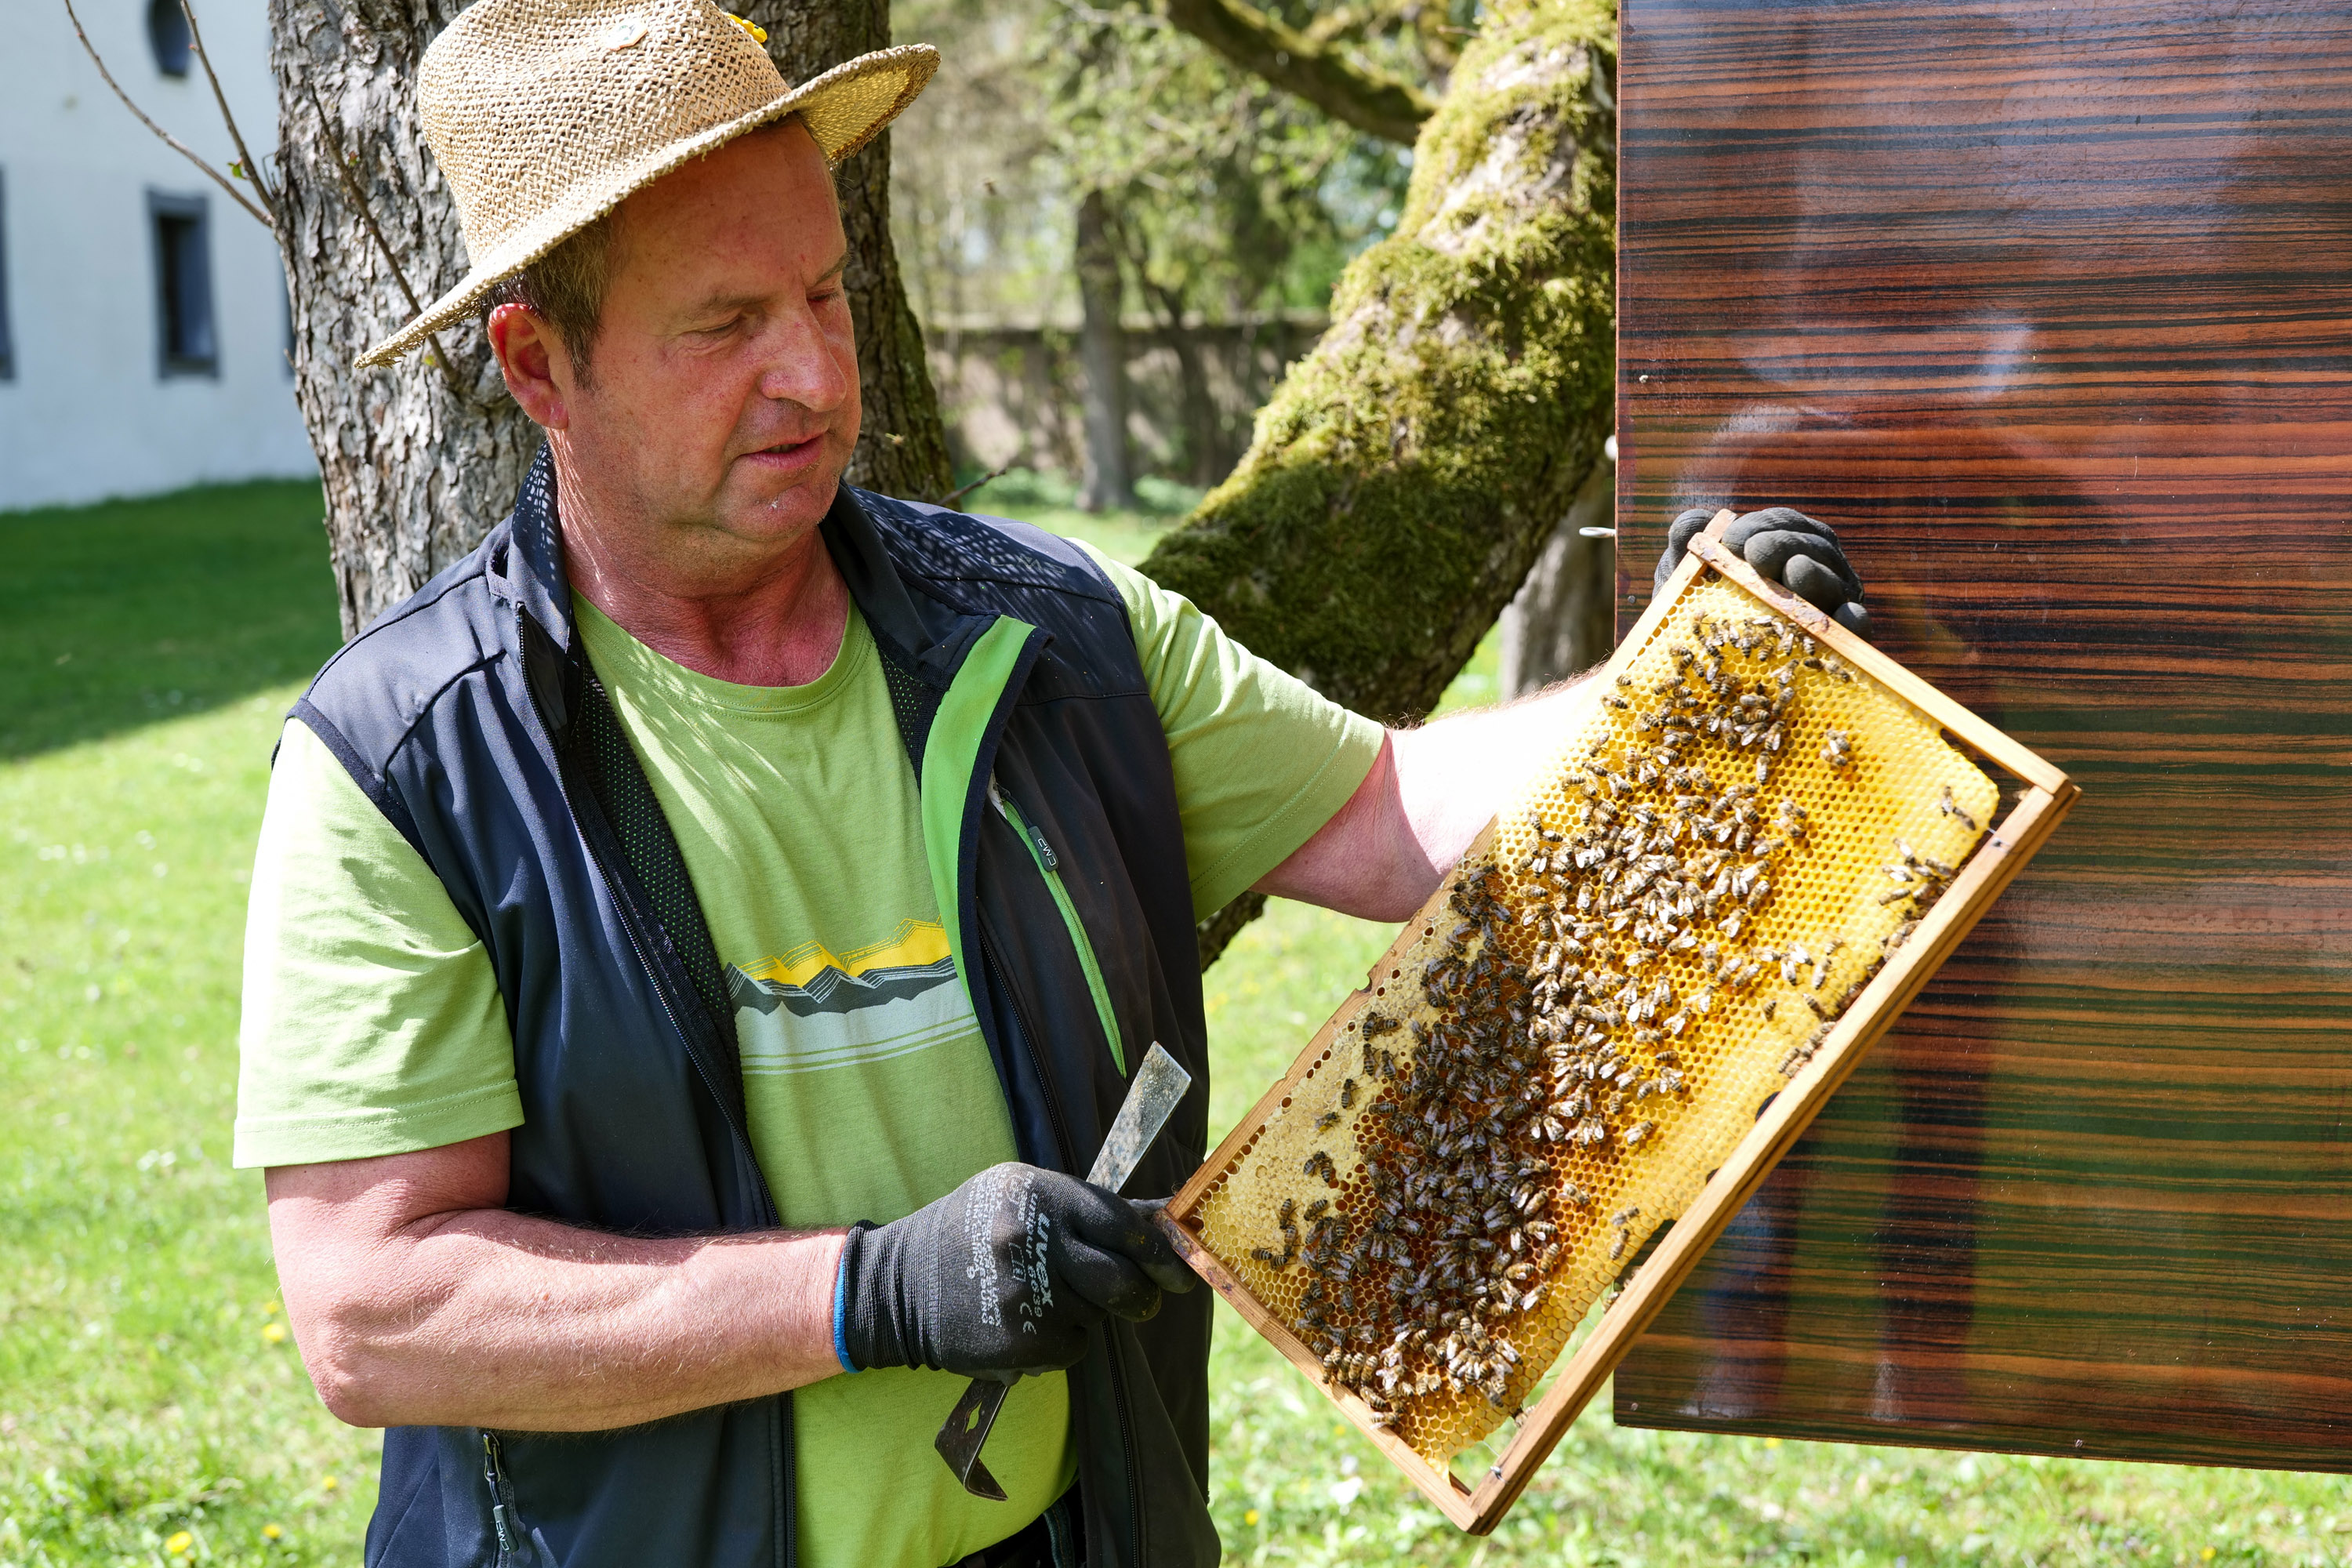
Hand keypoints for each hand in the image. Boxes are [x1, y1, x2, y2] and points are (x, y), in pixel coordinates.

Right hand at [834, 1163, 1194, 1378]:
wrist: (898, 1283)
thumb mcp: (1027, 1197)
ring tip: (1048, 1297)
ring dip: (1089, 1313)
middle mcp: (1033, 1239)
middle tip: (1136, 1298)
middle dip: (1141, 1295)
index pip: (1126, 1225)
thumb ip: (1097, 1208)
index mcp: (1042, 1194)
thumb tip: (1172, 1217)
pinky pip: (1074, 1347)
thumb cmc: (976, 1231)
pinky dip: (1062, 1342)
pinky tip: (1027, 1322)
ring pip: (1100, 1315)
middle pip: (1125, 1281)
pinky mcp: (1017, 1338)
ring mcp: (1024, 1293)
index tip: (1182, 1271)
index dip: (1164, 1253)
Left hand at [1656, 506, 1871, 636]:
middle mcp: (1816, 570)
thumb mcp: (1684, 580)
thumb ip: (1686, 547)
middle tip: (1755, 552)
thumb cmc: (1695, 615)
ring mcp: (1832, 605)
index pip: (1782, 524)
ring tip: (1794, 571)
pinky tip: (1845, 619)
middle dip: (1783, 546)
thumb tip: (1690, 523)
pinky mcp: (1845, 642)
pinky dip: (1854, 623)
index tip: (1729, 539)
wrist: (1699, 669)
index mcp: (1785, 545)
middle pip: (1812, 548)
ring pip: (1834, 583)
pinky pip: (1856, 630)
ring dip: (1816, 576)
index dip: (1760, 526)